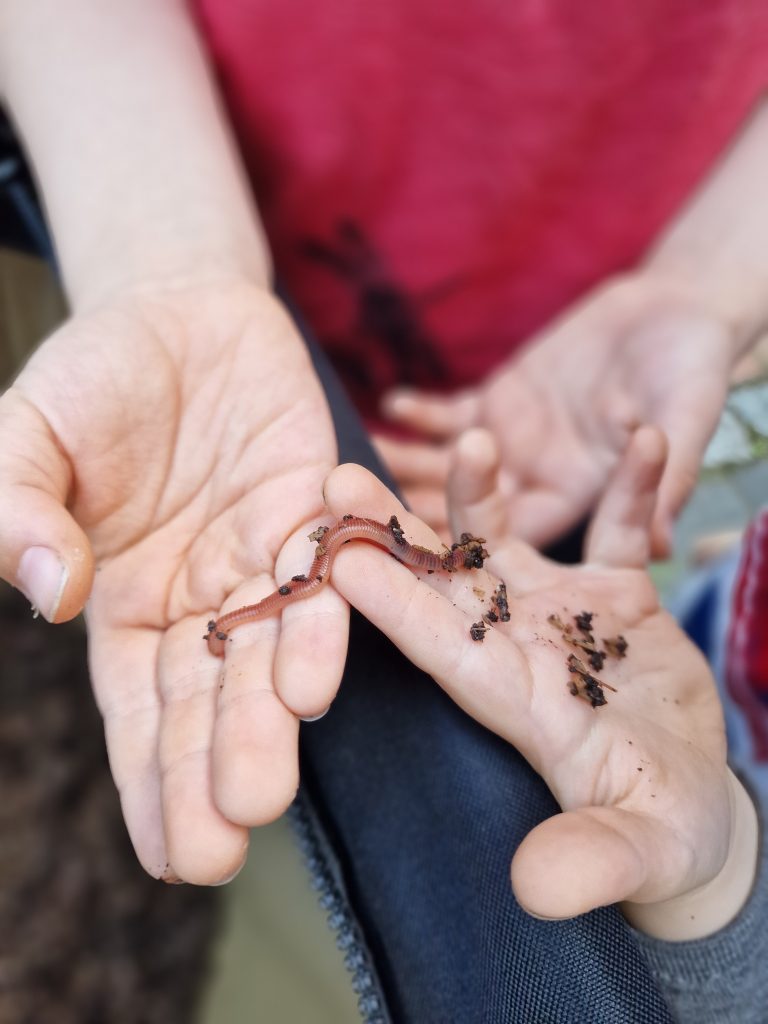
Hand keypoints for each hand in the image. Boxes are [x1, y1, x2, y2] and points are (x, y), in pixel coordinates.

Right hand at [0, 281, 343, 882]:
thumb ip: (17, 510)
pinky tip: (316, 669)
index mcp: (129, 605)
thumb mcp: (26, 436)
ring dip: (272, 714)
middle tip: (223, 847)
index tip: (170, 859)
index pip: (141, 712)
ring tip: (266, 785)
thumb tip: (48, 596)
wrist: (178, 308)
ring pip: (274, 648)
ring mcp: (266, 557)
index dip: (153, 783)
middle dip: (216, 770)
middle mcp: (205, 598)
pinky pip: (325, 566)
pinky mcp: (317, 508)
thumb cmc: (93, 380)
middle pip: (213, 699)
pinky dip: (323, 614)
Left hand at [323, 426, 757, 934]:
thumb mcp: (641, 846)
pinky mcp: (614, 595)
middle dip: (396, 530)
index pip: (441, 648)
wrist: (689, 803)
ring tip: (473, 437)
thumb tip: (537, 893)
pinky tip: (640, 439)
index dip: (394, 606)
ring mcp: (561, 614)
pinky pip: (618, 530)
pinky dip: (631, 489)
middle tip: (336, 475)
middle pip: (447, 581)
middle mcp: (518, 648)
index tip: (340, 559)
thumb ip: (594, 858)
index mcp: (514, 701)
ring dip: (486, 491)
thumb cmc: (662, 834)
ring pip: (507, 542)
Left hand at [377, 274, 735, 553]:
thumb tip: (663, 544)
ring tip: (360, 461)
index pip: (517, 537)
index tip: (410, 556)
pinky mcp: (499, 404)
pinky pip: (453, 413)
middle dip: (413, 509)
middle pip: (466, 509)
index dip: (465, 548)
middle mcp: (538, 482)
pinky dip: (426, 411)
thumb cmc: (693, 364)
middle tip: (357, 509)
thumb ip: (670, 475)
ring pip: (448, 465)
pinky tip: (396, 404)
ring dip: (408, 463)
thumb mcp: (688, 414)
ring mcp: (513, 446)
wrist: (677, 310)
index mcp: (580, 498)